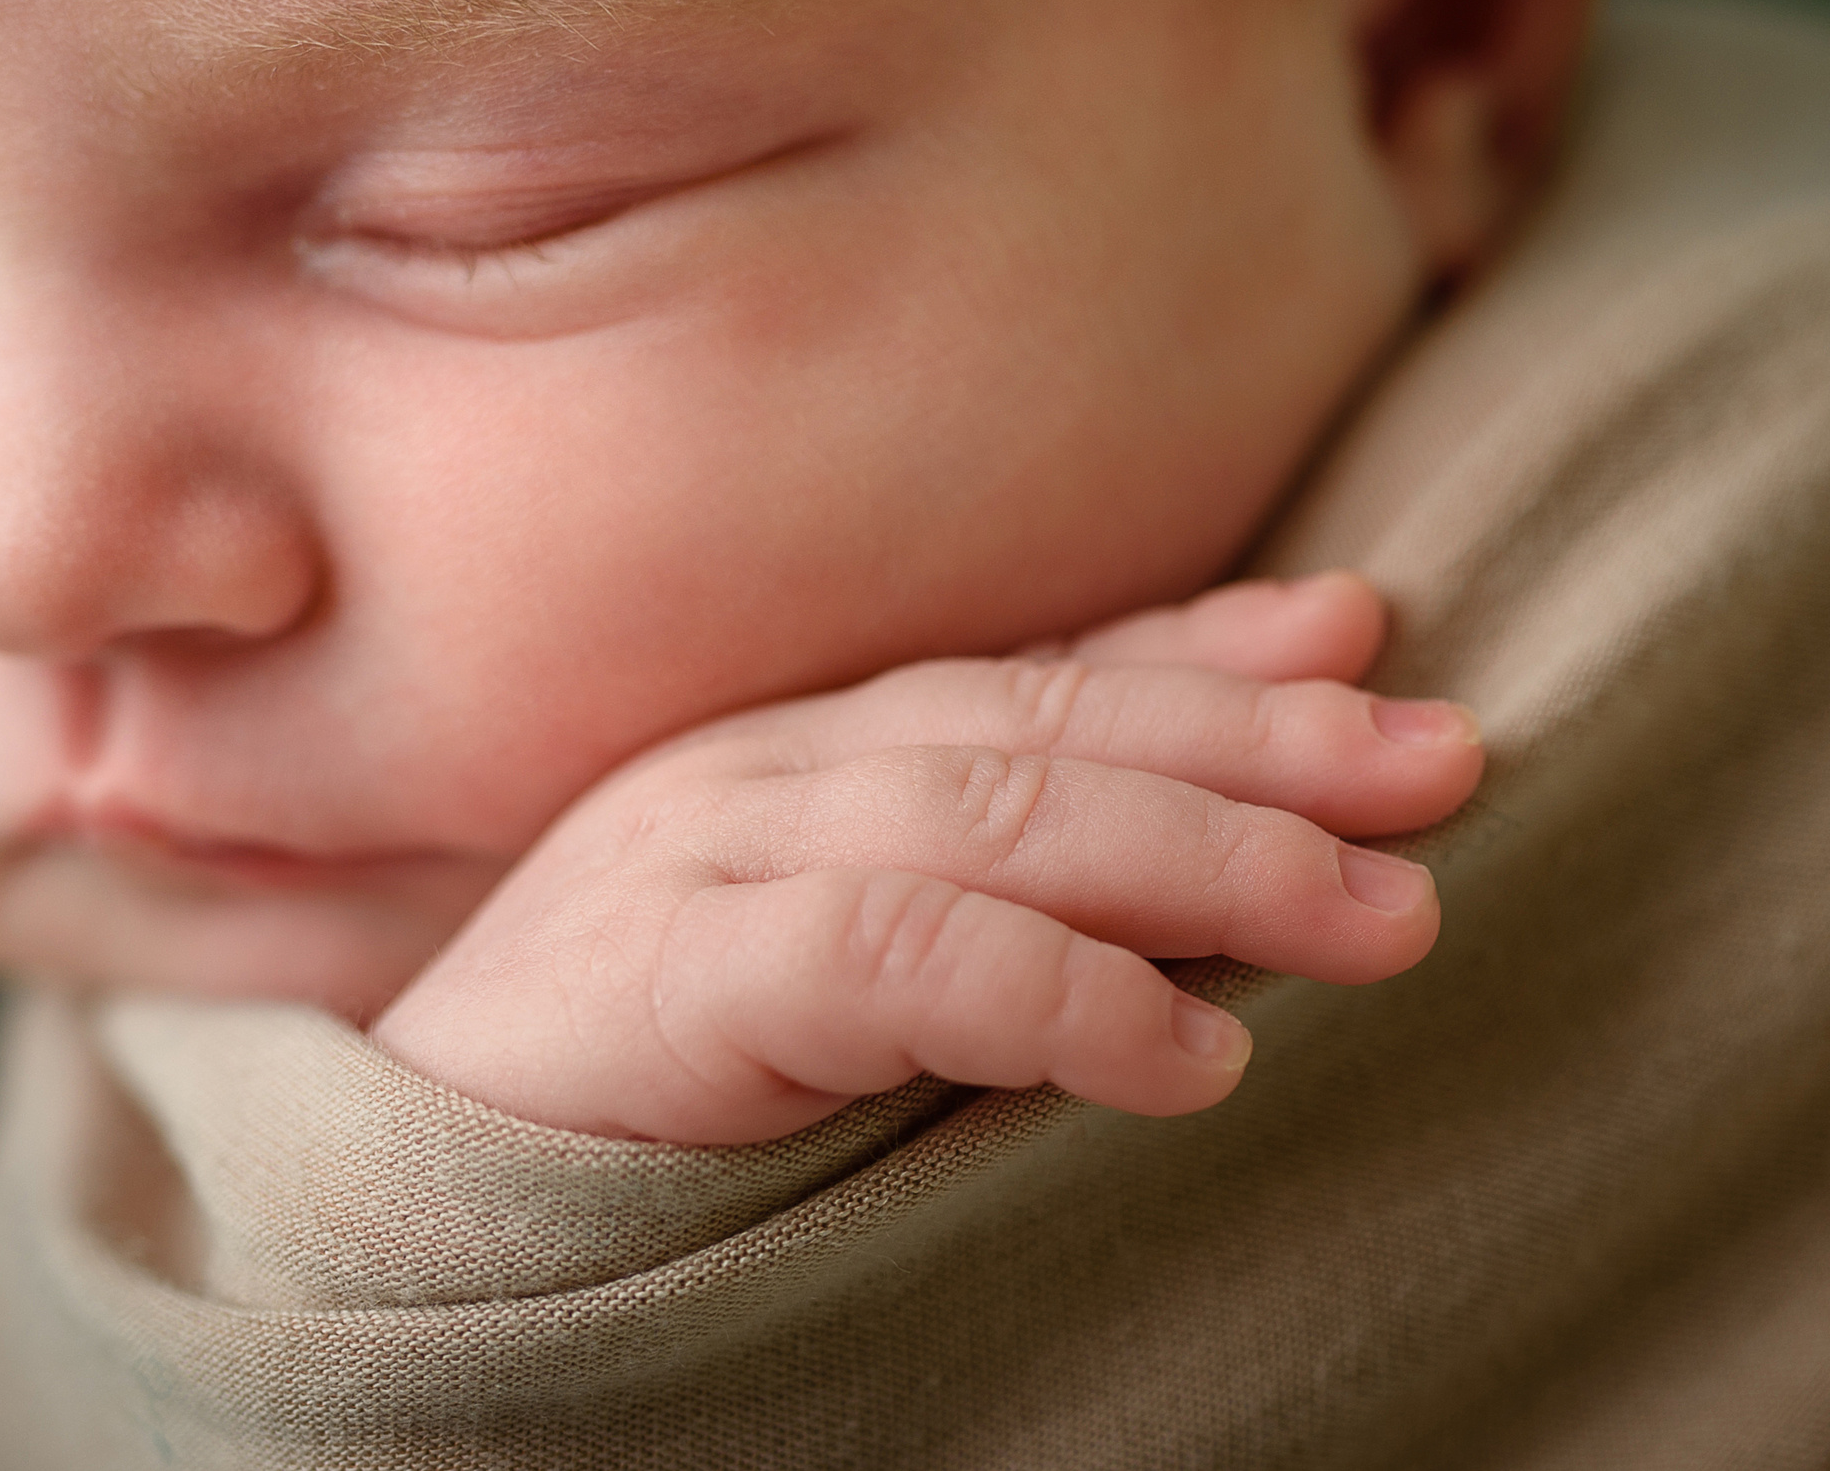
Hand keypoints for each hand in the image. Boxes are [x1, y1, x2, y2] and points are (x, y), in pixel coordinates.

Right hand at [371, 573, 1481, 1143]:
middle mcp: (762, 773)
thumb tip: (1193, 890)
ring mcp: (703, 859)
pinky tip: (1191, 1058)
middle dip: (1257, 744)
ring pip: (991, 819)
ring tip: (1382, 914)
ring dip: (1206, 862)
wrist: (381, 1185)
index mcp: (800, 755)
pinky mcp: (665, 985)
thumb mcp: (824, 959)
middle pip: (1043, 729)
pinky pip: (890, 961)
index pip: (1034, 679)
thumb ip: (980, 895)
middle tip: (1448, 766)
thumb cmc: (628, 1081)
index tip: (1369, 644)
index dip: (1205, 656)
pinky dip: (1055, 993)